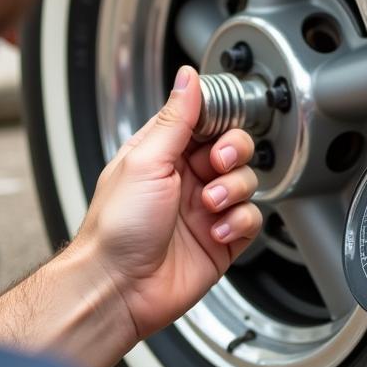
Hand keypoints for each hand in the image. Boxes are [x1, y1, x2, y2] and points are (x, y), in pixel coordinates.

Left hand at [74, 66, 262, 340]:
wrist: (117, 289)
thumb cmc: (116, 227)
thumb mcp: (145, 160)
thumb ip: (175, 118)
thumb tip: (187, 77)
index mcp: (165, 152)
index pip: (206, 120)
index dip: (221, 120)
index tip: (221, 126)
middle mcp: (187, 177)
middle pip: (234, 147)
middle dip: (233, 152)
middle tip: (218, 164)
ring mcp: (206, 208)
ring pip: (247, 181)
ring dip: (233, 190)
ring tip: (209, 205)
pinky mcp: (222, 238)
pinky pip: (251, 218)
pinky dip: (238, 222)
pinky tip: (215, 231)